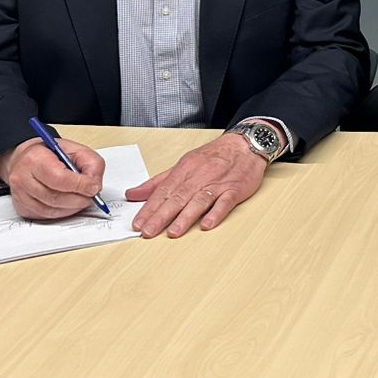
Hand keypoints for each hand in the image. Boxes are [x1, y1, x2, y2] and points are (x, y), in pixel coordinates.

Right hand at [0, 136, 105, 220]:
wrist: (26, 160)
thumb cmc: (49, 154)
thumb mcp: (75, 149)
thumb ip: (91, 164)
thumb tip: (95, 186)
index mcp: (35, 159)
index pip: (59, 178)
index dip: (80, 185)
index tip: (93, 187)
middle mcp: (22, 178)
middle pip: (55, 198)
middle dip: (79, 200)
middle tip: (91, 196)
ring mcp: (20, 196)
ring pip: (51, 211)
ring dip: (72, 208)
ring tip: (81, 199)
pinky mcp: (22, 209)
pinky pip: (46, 217)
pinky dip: (62, 213)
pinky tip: (68, 204)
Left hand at [124, 132, 268, 237]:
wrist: (244, 145)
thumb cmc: (214, 156)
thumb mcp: (183, 164)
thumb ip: (158, 182)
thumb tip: (133, 194)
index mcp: (184, 170)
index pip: (163, 191)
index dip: (149, 208)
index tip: (138, 223)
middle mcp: (199, 177)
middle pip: (178, 197)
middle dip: (161, 216)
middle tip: (148, 231)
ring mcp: (217, 183)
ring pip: (199, 201)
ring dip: (186, 217)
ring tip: (173, 232)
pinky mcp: (235, 189)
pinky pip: (225, 202)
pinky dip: (216, 213)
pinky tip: (207, 224)